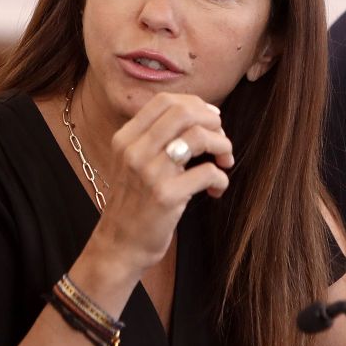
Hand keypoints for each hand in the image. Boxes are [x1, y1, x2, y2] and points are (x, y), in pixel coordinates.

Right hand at [86, 93, 232, 276]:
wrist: (120, 244)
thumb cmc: (135, 202)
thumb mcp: (133, 162)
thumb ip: (155, 138)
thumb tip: (199, 113)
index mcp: (126, 138)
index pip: (164, 101)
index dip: (195, 105)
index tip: (211, 120)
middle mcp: (134, 151)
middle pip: (184, 112)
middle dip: (213, 121)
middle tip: (220, 139)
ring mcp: (149, 173)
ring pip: (199, 137)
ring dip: (222, 145)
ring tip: (224, 161)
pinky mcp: (166, 196)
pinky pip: (208, 172)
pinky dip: (221, 178)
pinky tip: (216, 190)